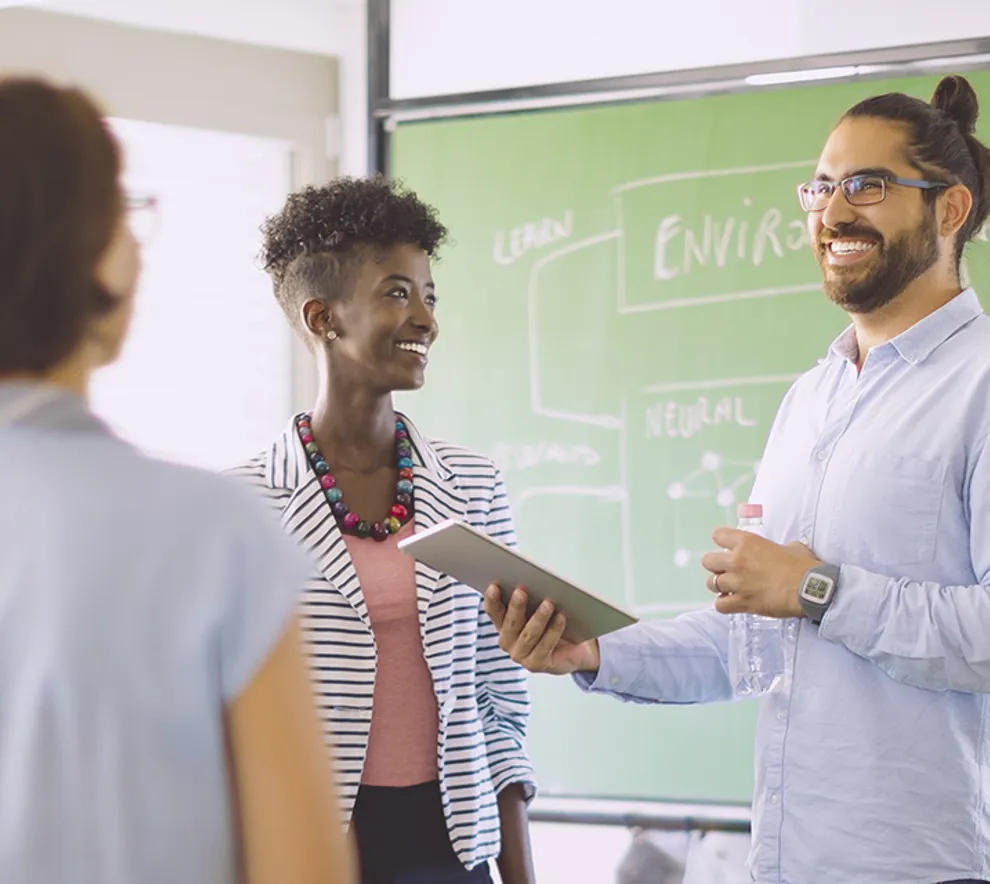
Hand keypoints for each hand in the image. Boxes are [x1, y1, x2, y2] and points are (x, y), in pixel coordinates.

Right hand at [483, 585, 600, 674]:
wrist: (575, 649)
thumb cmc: (553, 622)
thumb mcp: (538, 607)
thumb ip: (531, 598)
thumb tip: (533, 581)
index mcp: (502, 623)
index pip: (493, 610)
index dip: (492, 599)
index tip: (494, 586)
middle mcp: (507, 641)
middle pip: (510, 623)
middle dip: (516, 606)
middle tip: (521, 590)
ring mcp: (520, 655)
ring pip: (528, 635)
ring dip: (538, 618)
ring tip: (548, 603)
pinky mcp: (535, 665)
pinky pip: (545, 646)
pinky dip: (553, 631)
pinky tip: (561, 617)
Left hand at [700, 527, 819, 618]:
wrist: (811, 589)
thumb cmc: (804, 566)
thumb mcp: (790, 546)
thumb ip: (775, 547)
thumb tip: (779, 551)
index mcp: (747, 542)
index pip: (718, 535)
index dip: (722, 540)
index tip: (727, 546)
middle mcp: (737, 561)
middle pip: (707, 561)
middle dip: (716, 565)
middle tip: (727, 570)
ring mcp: (737, 582)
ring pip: (710, 584)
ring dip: (719, 586)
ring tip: (731, 588)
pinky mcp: (742, 602)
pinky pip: (720, 605)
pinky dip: (724, 604)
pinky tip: (733, 602)